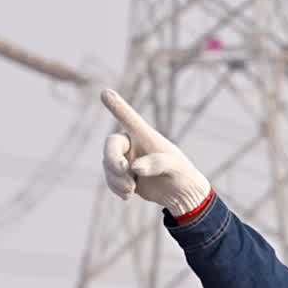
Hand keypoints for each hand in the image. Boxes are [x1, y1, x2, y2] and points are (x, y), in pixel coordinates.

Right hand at [100, 88, 212, 216]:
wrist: (180, 194)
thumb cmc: (181, 174)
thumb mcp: (175, 168)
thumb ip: (157, 163)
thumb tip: (134, 167)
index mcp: (146, 136)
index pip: (129, 119)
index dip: (117, 107)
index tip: (105, 93)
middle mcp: (132, 144)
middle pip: (111, 145)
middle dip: (113, 160)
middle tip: (124, 171)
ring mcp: (125, 159)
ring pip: (108, 165)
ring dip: (116, 179)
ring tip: (131, 189)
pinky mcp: (122, 175)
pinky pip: (110, 179)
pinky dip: (115, 187)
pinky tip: (127, 195)